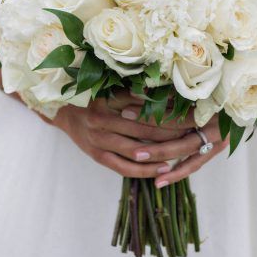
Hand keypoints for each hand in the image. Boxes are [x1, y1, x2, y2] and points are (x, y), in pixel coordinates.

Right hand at [51, 90, 226, 186]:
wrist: (61, 110)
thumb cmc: (91, 95)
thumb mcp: (110, 87)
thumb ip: (135, 90)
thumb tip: (167, 90)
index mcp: (108, 98)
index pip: (145, 104)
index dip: (170, 108)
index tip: (191, 110)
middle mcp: (103, 119)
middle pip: (145, 127)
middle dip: (172, 129)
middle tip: (195, 131)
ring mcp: (99, 139)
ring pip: (137, 149)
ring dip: (163, 152)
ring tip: (185, 151)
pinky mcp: (97, 156)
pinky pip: (124, 167)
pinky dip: (145, 170)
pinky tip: (164, 169)